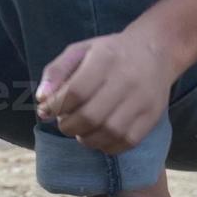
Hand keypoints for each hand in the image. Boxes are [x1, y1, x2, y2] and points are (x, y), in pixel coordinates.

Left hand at [34, 31, 175, 154]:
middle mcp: (126, 79)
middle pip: (90, 116)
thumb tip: (40, 100)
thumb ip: (56, 72)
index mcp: (105, 59)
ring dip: (86, 138)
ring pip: (109, 133)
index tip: (47, 110)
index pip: (75, 92)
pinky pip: (126, 142)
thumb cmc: (109, 53)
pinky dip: (107, 146)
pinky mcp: (152, 116)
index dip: (55, 106)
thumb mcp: (80, 51)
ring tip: (81, 130)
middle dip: (68, 126)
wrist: (156, 50)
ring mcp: (142, 100)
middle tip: (65, 123)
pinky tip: (99, 136)